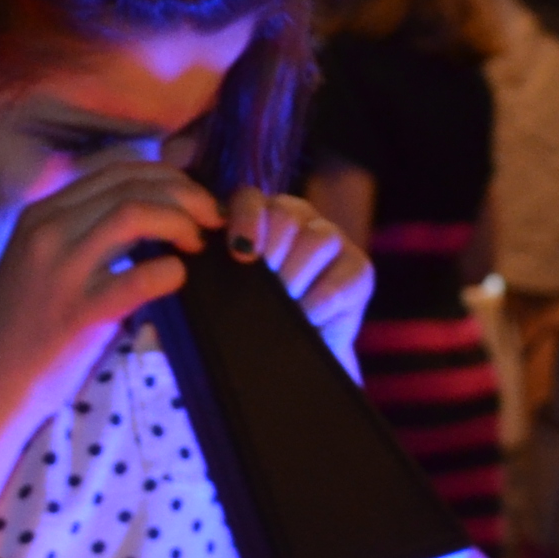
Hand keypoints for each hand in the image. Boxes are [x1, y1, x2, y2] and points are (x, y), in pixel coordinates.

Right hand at [0, 161, 218, 427]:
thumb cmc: (24, 329)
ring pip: (134, 214)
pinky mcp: (75, 313)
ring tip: (198, 243)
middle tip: (212, 218)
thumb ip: (82, 233)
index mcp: (40, 214)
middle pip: (131, 185)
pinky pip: (137, 278)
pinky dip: (169, 271)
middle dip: (185, 194)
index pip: (116, 172)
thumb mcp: (43, 263)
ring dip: (181, 221)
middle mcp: (46, 232)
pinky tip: (178, 278)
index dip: (166, 177)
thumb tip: (146, 212)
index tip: (193, 197)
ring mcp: (59, 271)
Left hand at [220, 187, 372, 372]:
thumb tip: (199, 290)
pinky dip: (321, 301)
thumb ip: (214, 285)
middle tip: (264, 284)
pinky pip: (345, 275)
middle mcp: (297, 220)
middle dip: (271, 250)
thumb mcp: (228, 301)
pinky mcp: (359, 269)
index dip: (245, 220)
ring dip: (296, 274)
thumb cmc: (255, 324)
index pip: (250, 199)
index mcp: (258, 218)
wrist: (293, 358)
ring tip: (285, 303)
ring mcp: (332, 240)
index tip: (239, 254)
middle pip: (286, 214)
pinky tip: (307, 319)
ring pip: (318, 238)